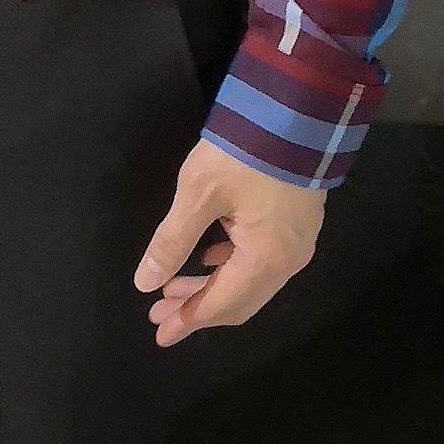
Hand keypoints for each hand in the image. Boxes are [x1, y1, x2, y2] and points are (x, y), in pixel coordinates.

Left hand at [133, 138, 325, 344]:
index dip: (188, 321)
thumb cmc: (244, 152)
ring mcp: (298, 242)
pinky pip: (261, 260)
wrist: (299, 109)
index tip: (160, 333)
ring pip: (249, 280)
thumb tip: (144, 282)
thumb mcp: (199, 193)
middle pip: (238, 300)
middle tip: (159, 314)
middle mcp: (288, 261)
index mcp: (265, 260)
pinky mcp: (298, 221)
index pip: (221, 306)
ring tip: (174, 287)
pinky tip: (209, 257)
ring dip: (211, 285)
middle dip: (196, 308)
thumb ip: (172, 241)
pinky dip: (230, 266)